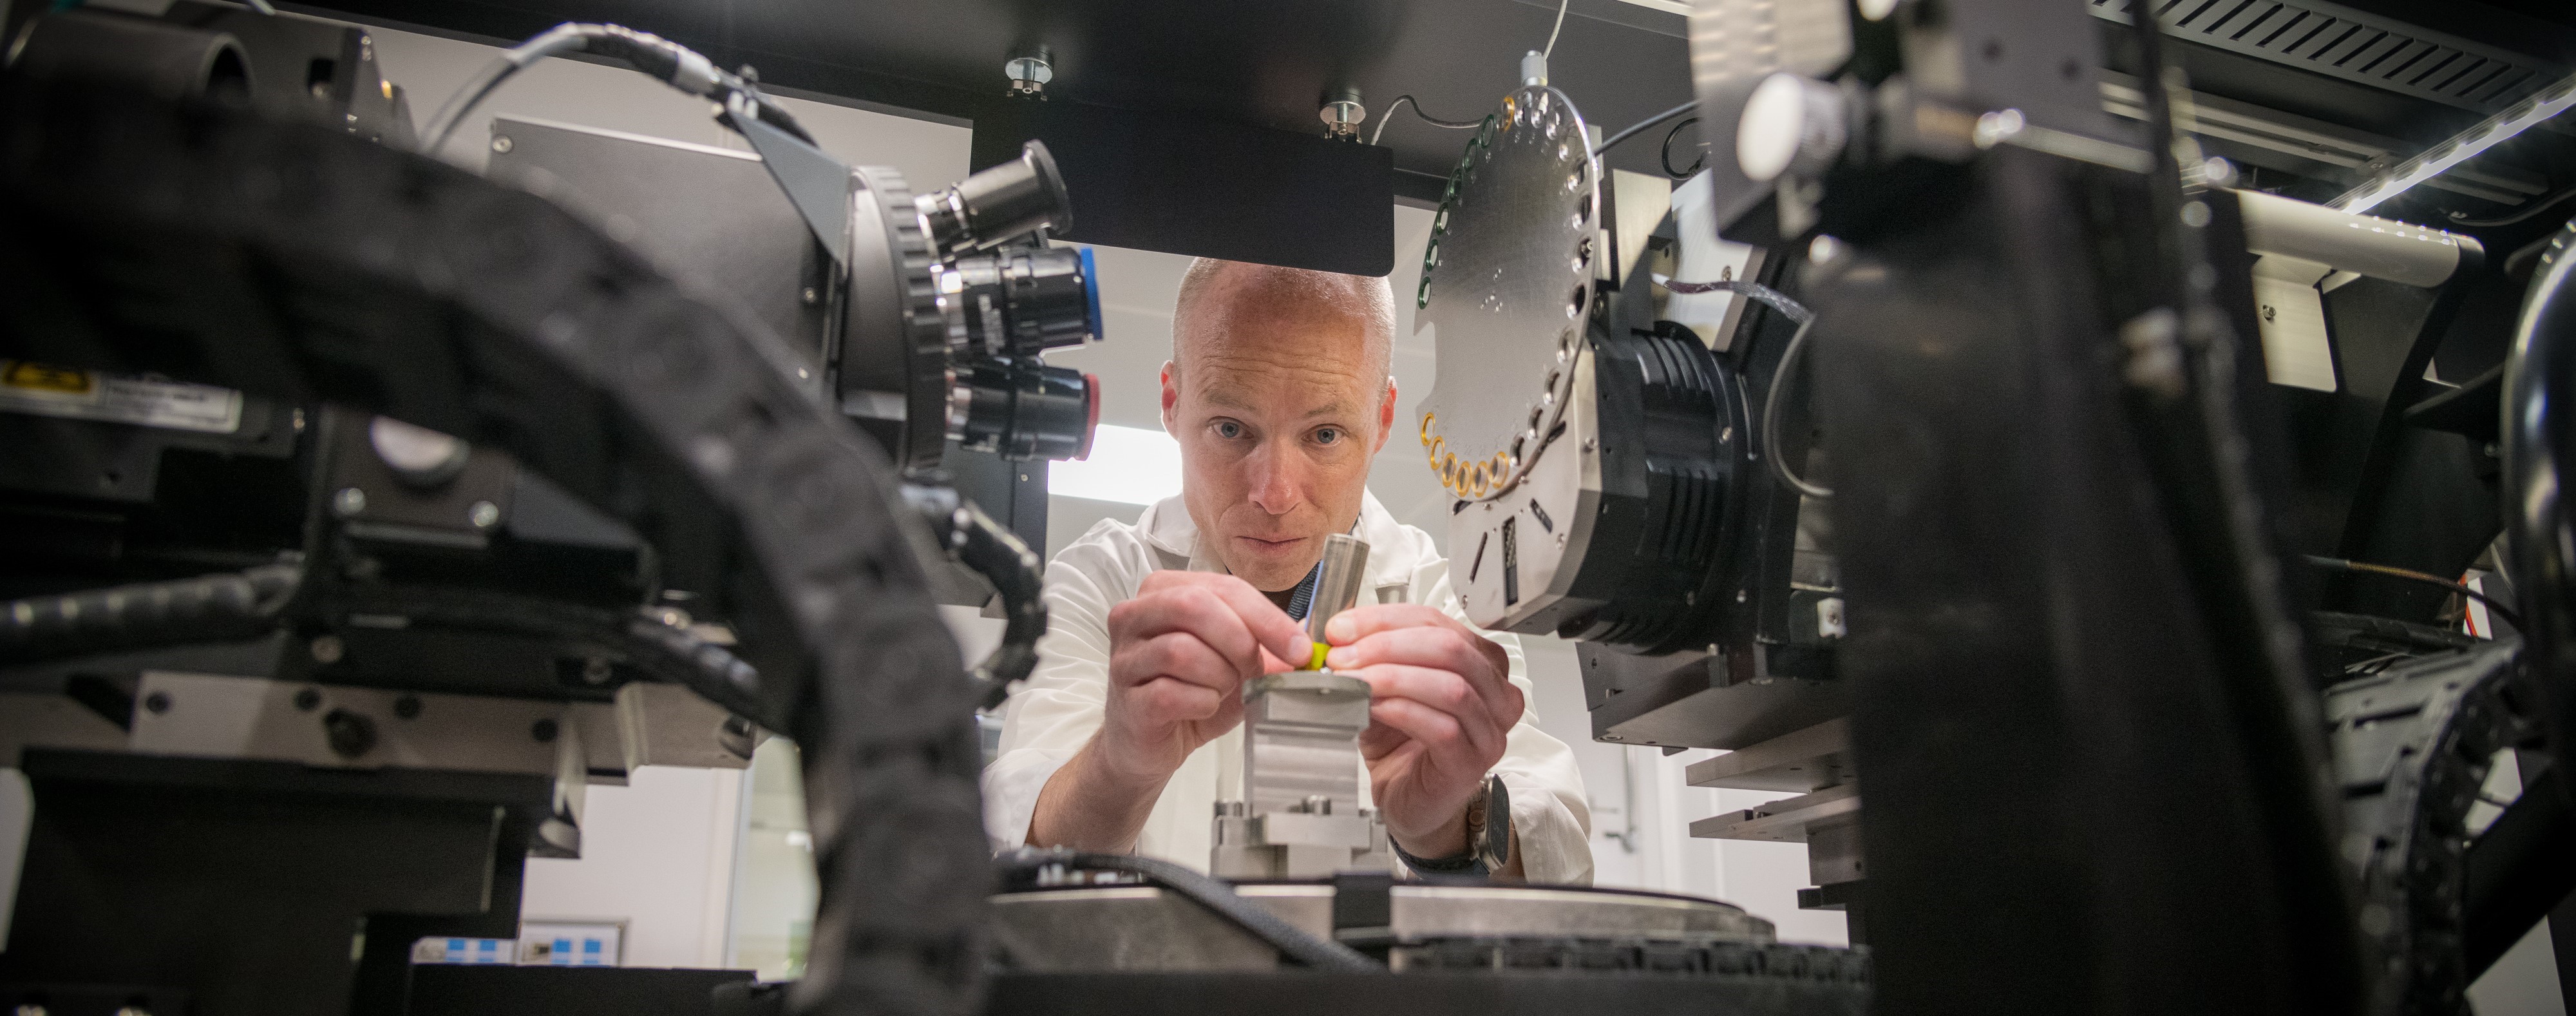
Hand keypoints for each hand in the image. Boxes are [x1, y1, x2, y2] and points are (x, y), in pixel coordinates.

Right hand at [1095, 570, 1309, 784]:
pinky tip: (1203, 708)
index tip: (1299, 648)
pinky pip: (1171, 693)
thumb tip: (1304, 639)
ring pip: (1182, 650)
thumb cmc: (1188, 693)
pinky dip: (1202, 704)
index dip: (1267, 617)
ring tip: (1223, 690)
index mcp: (1163, 591)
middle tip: (1255, 671)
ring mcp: (1124, 657)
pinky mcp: (1125, 699)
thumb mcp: (1233, 661)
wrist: (1149, 745)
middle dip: (1240, 642)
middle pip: (1194, 606)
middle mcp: (1134, 616)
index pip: (1223, 587)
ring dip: (1220, 676)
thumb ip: (1264, 644)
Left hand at [1323, 604, 1519, 859]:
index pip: (1437, 621)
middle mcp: (1495, 693)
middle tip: (1344, 656)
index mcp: (1480, 661)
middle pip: (1450, 647)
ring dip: (1393, 677)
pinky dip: (1402, 711)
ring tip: (1354, 681)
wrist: (1405, 797)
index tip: (1342, 629)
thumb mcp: (1383, 685)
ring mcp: (1489, 730)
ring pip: (1451, 686)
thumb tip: (1338, 631)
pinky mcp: (1472, 763)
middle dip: (1388, 646)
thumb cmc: (1402, 742)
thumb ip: (1368, 655)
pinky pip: (1443, 728)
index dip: (1385, 620)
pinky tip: (1373, 708)